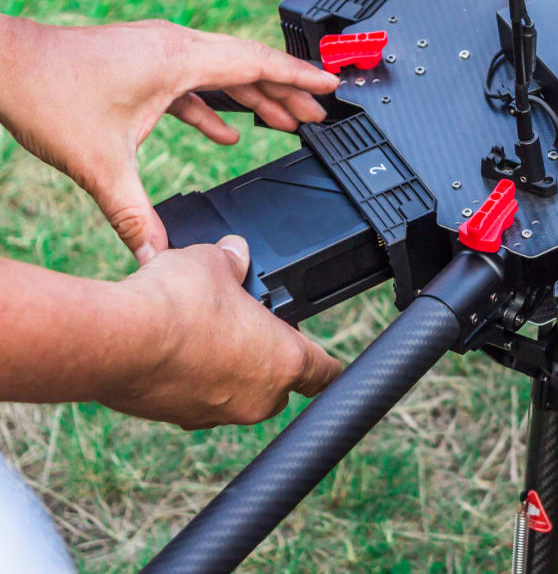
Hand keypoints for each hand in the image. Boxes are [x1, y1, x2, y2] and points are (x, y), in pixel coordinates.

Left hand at [0, 17, 338, 262]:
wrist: (3, 64)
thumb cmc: (47, 95)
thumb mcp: (100, 165)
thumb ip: (135, 216)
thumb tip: (158, 259)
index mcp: (179, 61)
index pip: (256, 64)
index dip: (299, 78)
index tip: (331, 86)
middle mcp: (175, 49)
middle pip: (249, 67)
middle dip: (288, 93)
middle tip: (321, 116)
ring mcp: (159, 53)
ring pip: (223, 73)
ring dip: (256, 98)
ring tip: (287, 123)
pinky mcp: (143, 63)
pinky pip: (195, 83)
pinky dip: (216, 107)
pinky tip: (225, 133)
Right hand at [108, 235, 341, 428]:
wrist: (115, 341)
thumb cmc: (177, 303)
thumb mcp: (213, 263)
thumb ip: (233, 260)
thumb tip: (235, 252)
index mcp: (283, 361)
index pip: (325, 373)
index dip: (329, 366)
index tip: (330, 366)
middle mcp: (257, 397)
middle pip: (280, 385)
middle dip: (269, 362)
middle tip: (250, 331)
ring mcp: (216, 414)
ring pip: (237, 394)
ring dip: (228, 372)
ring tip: (204, 334)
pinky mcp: (178, 418)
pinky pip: (198, 400)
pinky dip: (193, 381)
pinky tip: (174, 352)